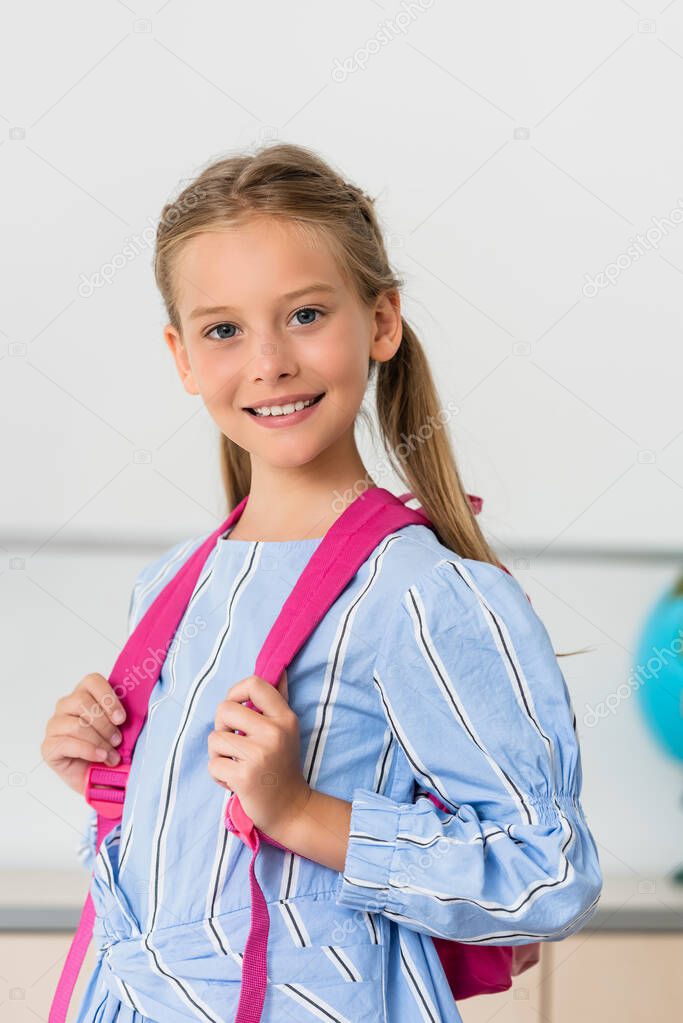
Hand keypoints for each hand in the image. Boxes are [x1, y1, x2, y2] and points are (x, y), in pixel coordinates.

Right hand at [41, 673, 126, 794]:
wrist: (96, 777)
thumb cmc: (108, 748)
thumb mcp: (120, 729)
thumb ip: (123, 716)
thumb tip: (140, 708)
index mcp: (84, 694)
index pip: (92, 681)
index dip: (108, 698)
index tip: (121, 718)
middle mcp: (66, 706)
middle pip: (81, 701)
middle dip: (105, 723)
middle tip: (118, 740)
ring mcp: (55, 726)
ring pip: (75, 724)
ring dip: (99, 740)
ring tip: (112, 755)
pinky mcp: (48, 746)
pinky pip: (67, 743)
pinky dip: (88, 751)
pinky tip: (100, 757)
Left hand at [207, 669, 310, 837]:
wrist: (290, 808)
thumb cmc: (282, 764)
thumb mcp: (287, 730)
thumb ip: (278, 700)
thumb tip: (279, 670)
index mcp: (284, 717)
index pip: (254, 684)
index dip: (236, 692)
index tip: (236, 708)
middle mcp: (274, 732)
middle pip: (224, 709)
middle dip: (222, 726)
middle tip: (234, 742)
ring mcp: (259, 755)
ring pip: (214, 738)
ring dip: (219, 754)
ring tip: (236, 764)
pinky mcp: (244, 777)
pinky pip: (213, 764)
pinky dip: (219, 775)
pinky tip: (235, 781)